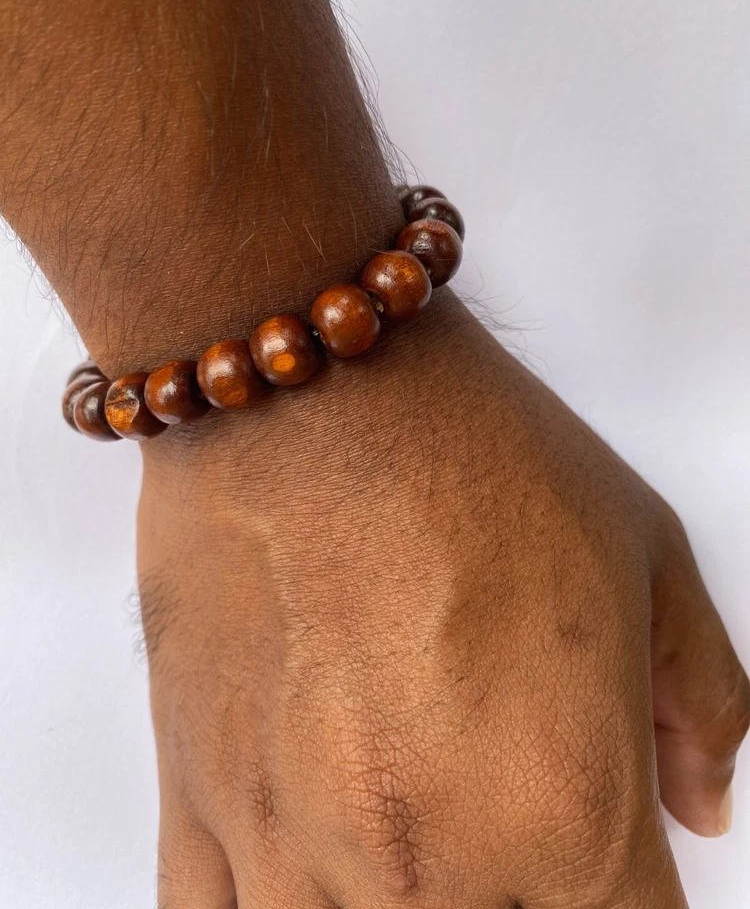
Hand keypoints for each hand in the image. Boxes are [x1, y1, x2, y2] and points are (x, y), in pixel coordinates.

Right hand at [137, 294, 748, 908]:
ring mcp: (289, 840)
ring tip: (420, 851)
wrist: (309, 387)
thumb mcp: (645, 553)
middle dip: (522, 904)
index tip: (616, 872)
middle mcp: (420, 857)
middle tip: (512, 836)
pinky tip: (305, 885)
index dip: (637, 906)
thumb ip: (702, 702)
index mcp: (558, 808)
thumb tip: (697, 802)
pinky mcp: (196, 795)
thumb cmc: (465, 449)